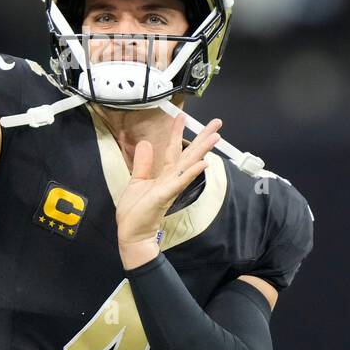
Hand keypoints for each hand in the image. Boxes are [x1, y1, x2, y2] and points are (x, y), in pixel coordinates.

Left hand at [116, 114, 220, 266]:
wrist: (132, 233)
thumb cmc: (135, 211)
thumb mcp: (136, 181)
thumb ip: (143, 163)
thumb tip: (146, 143)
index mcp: (165, 175)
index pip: (173, 149)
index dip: (176, 132)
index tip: (181, 115)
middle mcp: (172, 179)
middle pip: (190, 154)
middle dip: (203, 138)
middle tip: (217, 123)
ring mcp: (171, 187)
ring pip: (189, 165)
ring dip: (203, 151)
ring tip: (216, 137)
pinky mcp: (165, 196)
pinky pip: (180, 182)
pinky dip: (191, 172)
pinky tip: (202, 163)